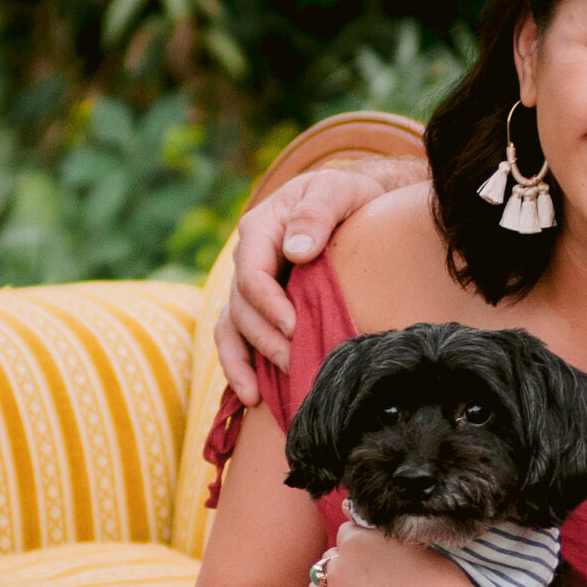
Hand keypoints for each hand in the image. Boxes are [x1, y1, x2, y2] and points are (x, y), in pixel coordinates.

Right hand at [216, 156, 420, 398]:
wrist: (354, 205)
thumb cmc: (347, 195)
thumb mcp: (336, 190)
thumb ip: (315, 213)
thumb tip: (296, 250)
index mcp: (260, 229)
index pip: (251, 274)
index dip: (268, 304)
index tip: (295, 326)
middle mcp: (248, 259)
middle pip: (241, 307)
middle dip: (265, 339)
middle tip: (296, 362)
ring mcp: (251, 286)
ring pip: (232, 328)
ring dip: (244, 362)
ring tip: (260, 394)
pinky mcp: (260, 308)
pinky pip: (238, 339)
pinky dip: (240, 367)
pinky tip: (253, 396)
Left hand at [304, 522, 495, 586]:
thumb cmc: (443, 581)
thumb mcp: (415, 541)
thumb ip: (380, 529)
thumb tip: (351, 510)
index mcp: (356, 543)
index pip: (345, 536)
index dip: (359, 547)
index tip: (373, 557)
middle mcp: (340, 575)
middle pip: (325, 567)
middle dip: (339, 573)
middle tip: (362, 583)